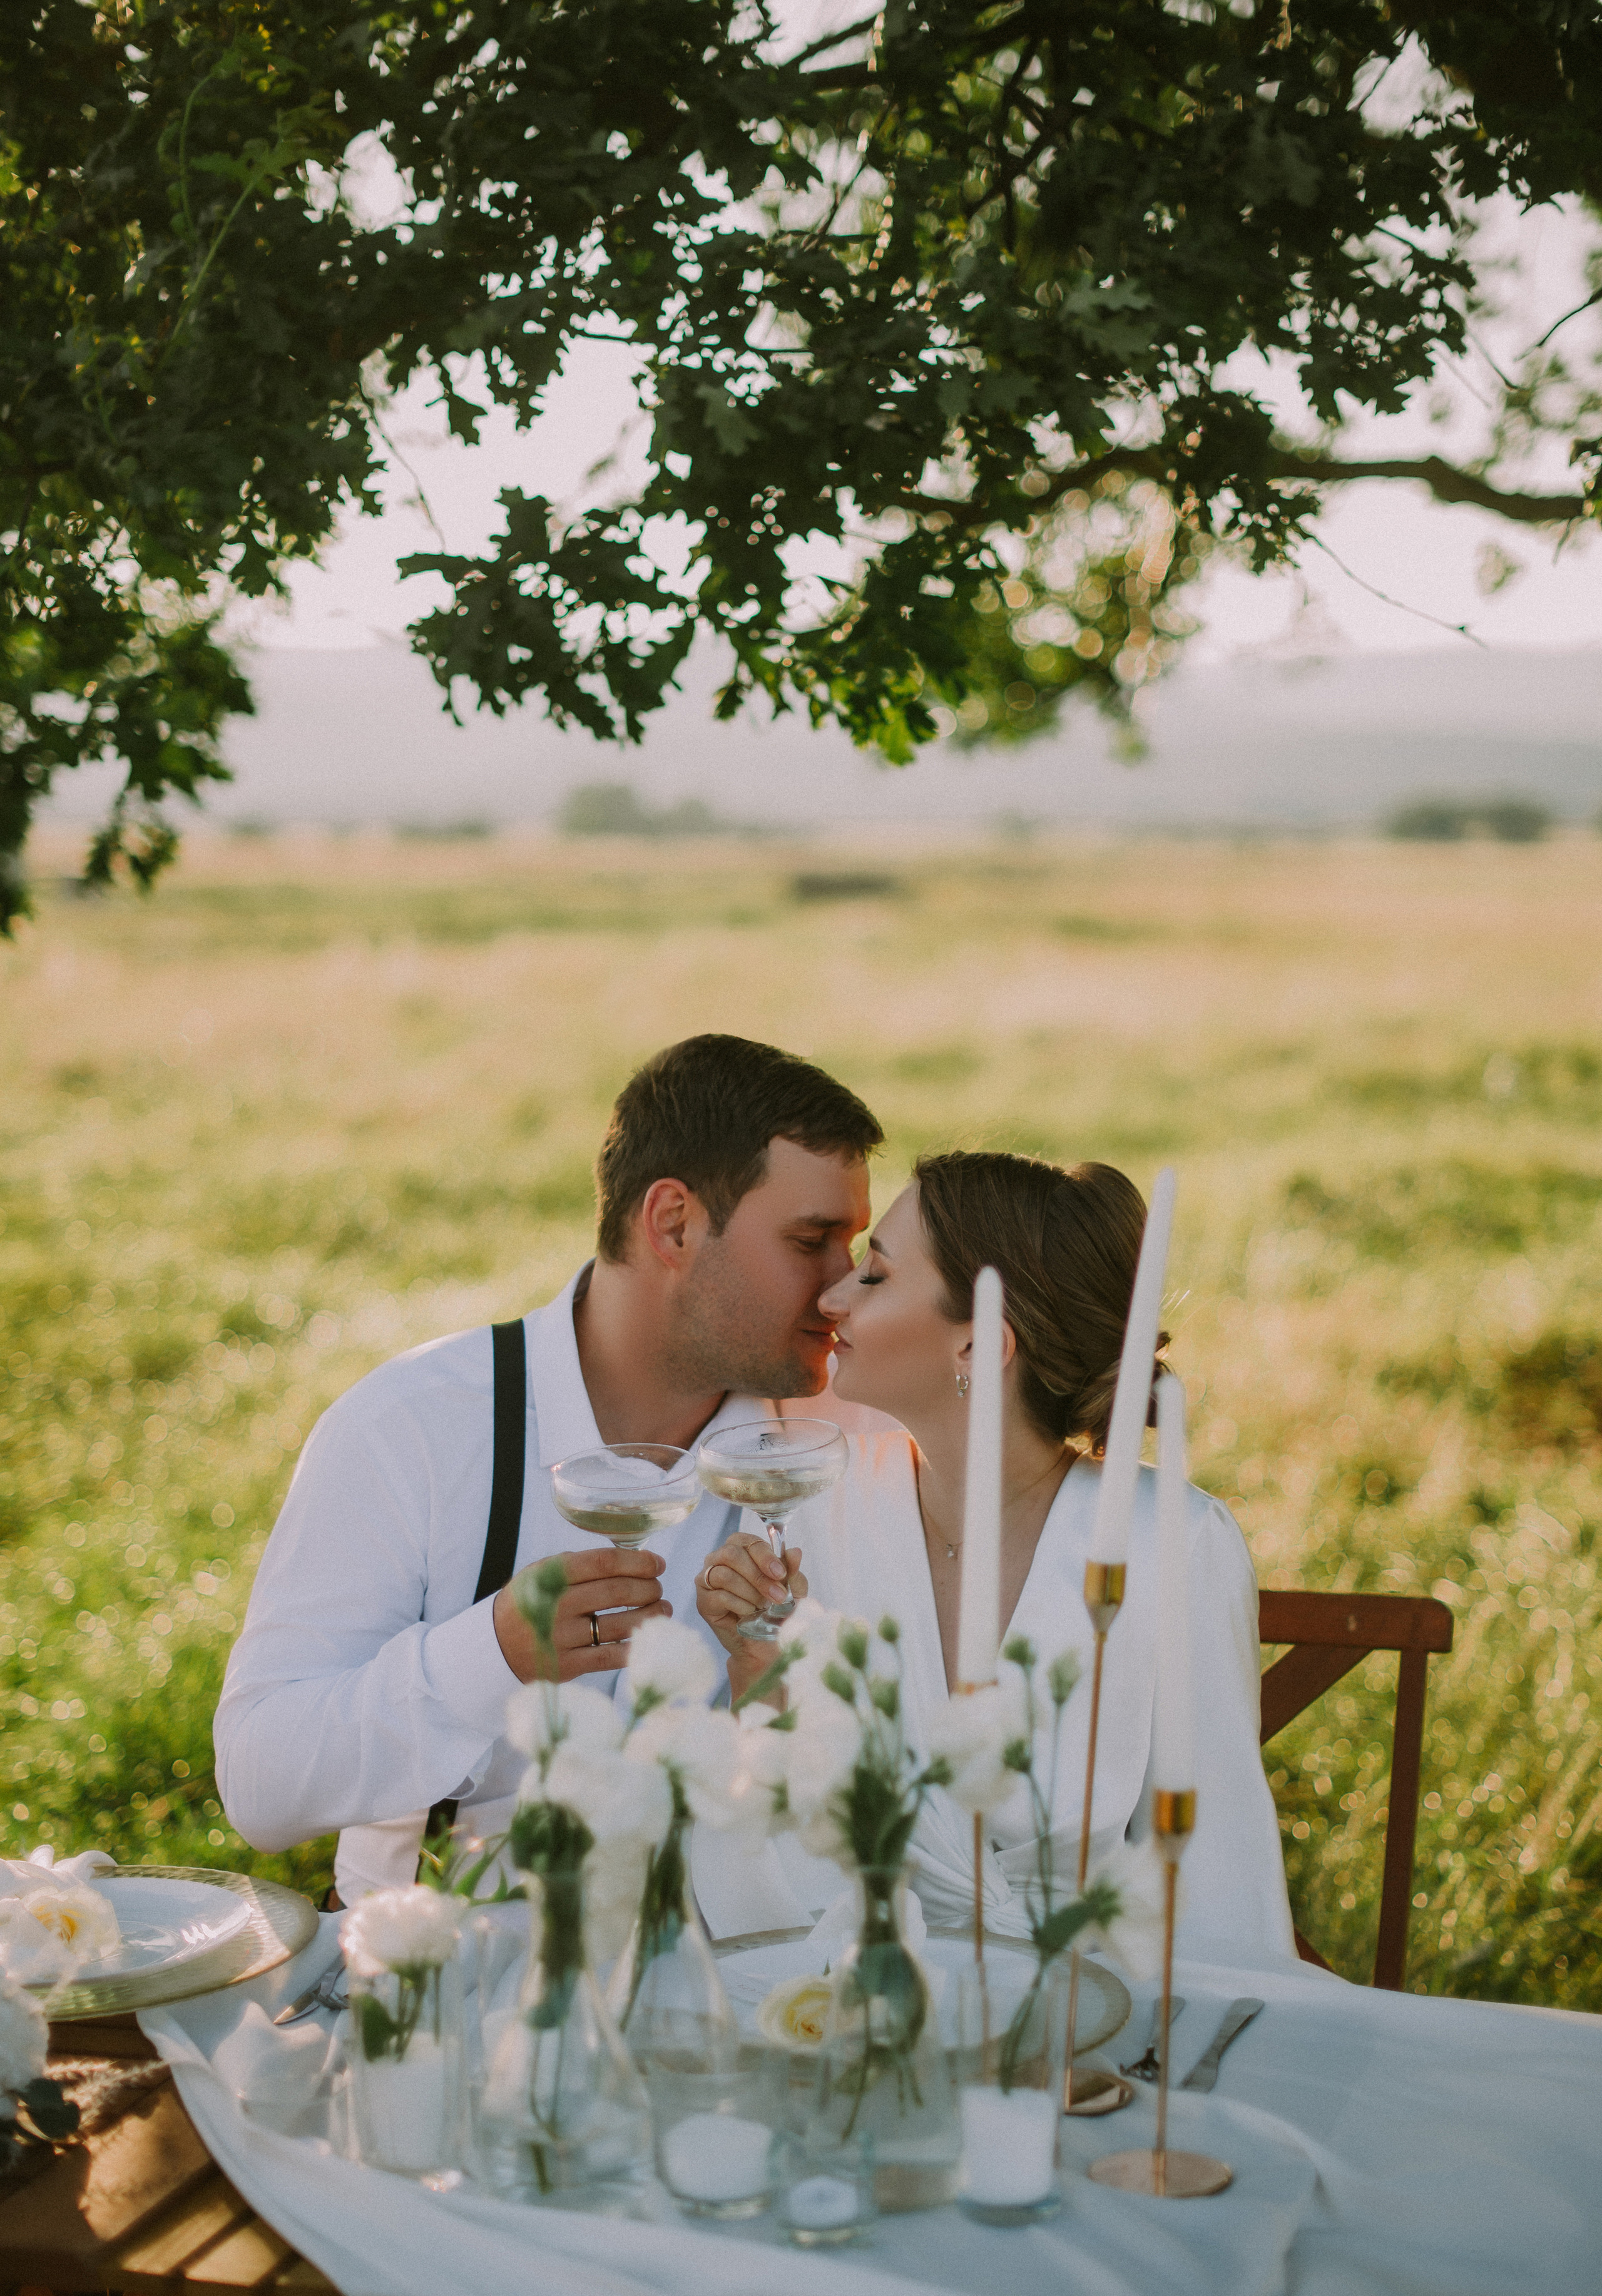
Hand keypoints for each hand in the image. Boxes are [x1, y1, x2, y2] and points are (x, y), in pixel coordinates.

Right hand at [493, 1548, 670, 1682]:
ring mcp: (561, 1637)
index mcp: (551, 1575)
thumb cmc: (532, 1602)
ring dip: (650, 1615)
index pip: (604, 1562)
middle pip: (617, 1591)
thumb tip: (632, 1559)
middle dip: (648, 1588)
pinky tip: (648, 1636)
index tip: (658, 1564)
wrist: (495, 1645)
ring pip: (620, 1624)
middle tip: (658, 1588)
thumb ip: (579, 1565)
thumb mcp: (543, 1574)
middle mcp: (556, 1605)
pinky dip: (636, 1645)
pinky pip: (611, 1656)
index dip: (638, 1561)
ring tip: (663, 1609)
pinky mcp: (566, 1666)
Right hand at [694, 1532, 806, 1657]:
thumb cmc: (777, 1612)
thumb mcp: (792, 1591)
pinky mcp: (703, 1602)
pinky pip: (719, 1596)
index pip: (748, 1542)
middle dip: (758, 1576)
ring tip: (763, 1606)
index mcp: (741, 1549)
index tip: (781, 1574)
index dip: (764, 1556)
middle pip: (731, 1554)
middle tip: (777, 1595)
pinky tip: (749, 1613)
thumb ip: (792, 1571)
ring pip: (724, 1575)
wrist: (765, 1645)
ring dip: (750, 1592)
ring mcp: (707, 1580)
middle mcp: (718, 1560)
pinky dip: (740, 1605)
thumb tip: (795, 1552)